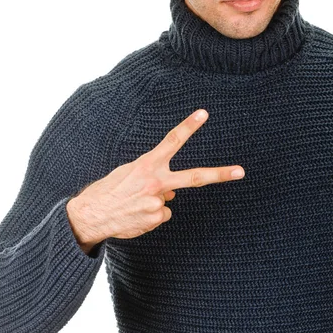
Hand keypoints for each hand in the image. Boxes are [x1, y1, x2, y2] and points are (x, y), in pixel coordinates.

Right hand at [66, 109, 244, 245]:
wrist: (91, 215)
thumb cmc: (109, 189)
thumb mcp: (128, 173)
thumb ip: (154, 176)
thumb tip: (174, 194)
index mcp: (147, 165)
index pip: (172, 141)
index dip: (188, 126)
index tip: (203, 114)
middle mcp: (156, 183)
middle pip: (194, 177)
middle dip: (219, 174)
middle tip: (241, 171)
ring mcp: (157, 203)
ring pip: (168, 201)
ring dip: (153, 202)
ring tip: (133, 203)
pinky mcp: (155, 219)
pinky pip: (161, 215)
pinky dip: (150, 215)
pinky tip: (134, 213)